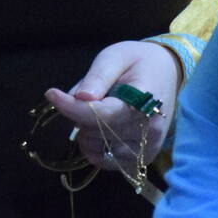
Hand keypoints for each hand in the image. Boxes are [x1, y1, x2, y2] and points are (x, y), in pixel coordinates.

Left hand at [44, 40, 182, 176]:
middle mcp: (148, 131)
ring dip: (87, 131)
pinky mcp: (141, 160)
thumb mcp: (115, 57)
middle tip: (91, 94)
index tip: (51, 93)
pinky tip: (102, 127)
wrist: (167, 74)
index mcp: (145, 101)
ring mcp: (146, 149)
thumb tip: (80, 98)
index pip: (102, 115)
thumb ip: (98, 77)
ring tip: (101, 109)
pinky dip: (95, 146)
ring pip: (96, 149)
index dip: (72, 108)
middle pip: (95, 132)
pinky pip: (105, 160)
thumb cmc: (138, 62)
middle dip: (81, 113)